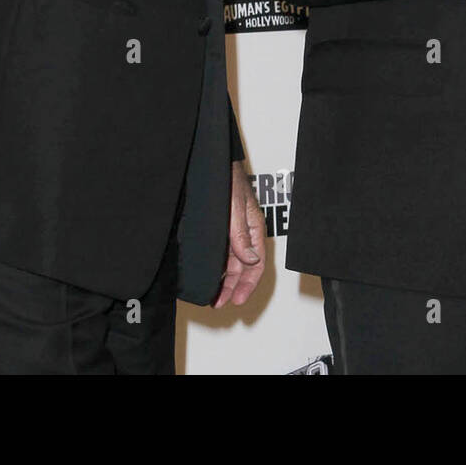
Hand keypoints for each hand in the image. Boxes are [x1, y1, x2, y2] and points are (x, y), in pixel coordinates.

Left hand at [214, 162, 266, 308]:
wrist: (213, 162)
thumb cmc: (228, 179)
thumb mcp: (235, 208)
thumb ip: (240, 234)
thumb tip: (249, 261)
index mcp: (254, 227)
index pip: (257, 263)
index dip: (248, 284)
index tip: (237, 300)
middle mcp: (244, 231)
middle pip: (243, 266)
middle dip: (233, 287)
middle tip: (220, 303)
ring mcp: (232, 230)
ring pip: (230, 261)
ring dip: (224, 279)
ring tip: (213, 295)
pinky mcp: (219, 228)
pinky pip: (220, 252)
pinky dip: (216, 267)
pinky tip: (209, 275)